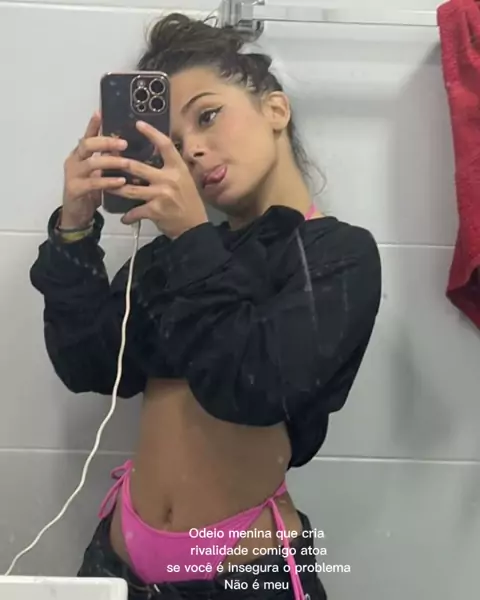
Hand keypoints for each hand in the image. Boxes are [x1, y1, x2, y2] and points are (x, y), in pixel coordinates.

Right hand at [61, 112, 128, 228]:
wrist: (76, 215)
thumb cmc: (90, 191)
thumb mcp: (99, 172)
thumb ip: (106, 159)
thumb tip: (122, 146)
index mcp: (79, 155)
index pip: (87, 136)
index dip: (93, 124)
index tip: (100, 113)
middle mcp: (74, 161)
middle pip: (87, 145)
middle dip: (105, 142)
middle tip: (124, 143)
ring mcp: (73, 175)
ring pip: (91, 163)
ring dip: (110, 162)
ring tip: (127, 162)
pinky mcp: (75, 189)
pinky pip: (93, 183)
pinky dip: (108, 181)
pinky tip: (120, 181)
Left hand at [112, 121, 207, 238]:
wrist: (194, 226)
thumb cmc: (189, 201)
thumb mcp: (184, 180)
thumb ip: (169, 169)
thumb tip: (154, 156)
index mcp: (178, 168)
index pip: (165, 145)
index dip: (151, 133)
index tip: (138, 124)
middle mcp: (169, 179)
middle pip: (137, 167)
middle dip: (119, 163)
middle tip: (106, 158)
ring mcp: (161, 195)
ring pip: (130, 189)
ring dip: (115, 188)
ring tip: (106, 185)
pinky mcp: (155, 211)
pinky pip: (135, 211)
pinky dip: (128, 216)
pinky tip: (123, 218)